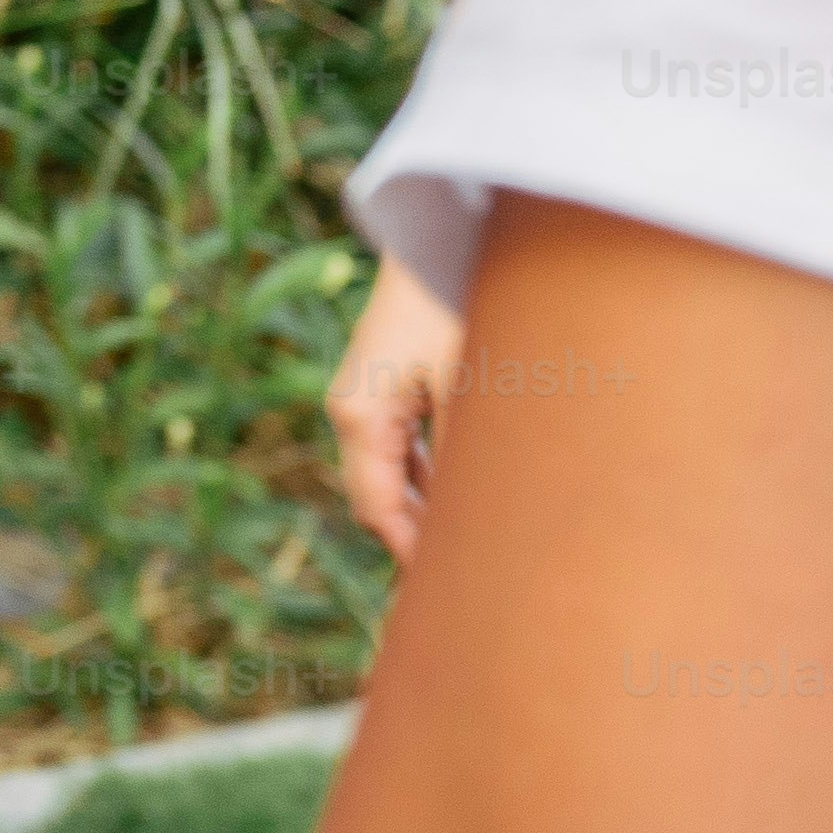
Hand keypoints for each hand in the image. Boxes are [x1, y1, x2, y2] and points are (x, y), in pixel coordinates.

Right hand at [328, 253, 466, 555]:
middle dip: (419, 538)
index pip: (376, 510)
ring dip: (427, 506)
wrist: (442, 236)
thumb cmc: (457, 311)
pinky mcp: (386, 379)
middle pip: (378, 496)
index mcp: (358, 417)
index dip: (411, 557)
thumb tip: (481, 532)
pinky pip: (401, 444)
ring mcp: (365, 392)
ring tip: (477, 543)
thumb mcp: (470, 395)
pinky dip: (428, 475)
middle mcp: (351, 408)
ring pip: (390, 472)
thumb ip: (465, 466)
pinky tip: (467, 491)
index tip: (454, 596)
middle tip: (473, 578)